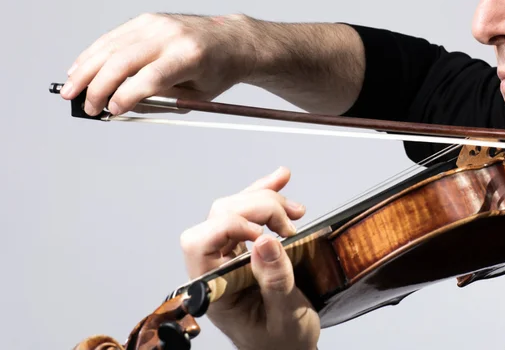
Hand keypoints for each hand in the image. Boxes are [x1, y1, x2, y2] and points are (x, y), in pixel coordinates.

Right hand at [59, 12, 254, 115]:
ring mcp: (158, 24)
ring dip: (87, 69)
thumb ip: (160, 102)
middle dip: (98, 86)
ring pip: (112, 46)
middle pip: (123, 61)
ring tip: (70, 90)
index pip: (150, 78)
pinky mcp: (148, 19)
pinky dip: (94, 53)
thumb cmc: (216, 72)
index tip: (111, 111)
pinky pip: (114, 37)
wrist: (232, 40)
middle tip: (85, 107)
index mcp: (190, 57)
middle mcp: (171, 36)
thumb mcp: (197, 96)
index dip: (126, 96)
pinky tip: (80, 68)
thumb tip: (118, 106)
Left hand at [180, 166, 318, 349]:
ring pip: (233, 207)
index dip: (230, 227)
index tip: (267, 235)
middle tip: (291, 225)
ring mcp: (228, 255)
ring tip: (295, 211)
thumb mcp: (284, 318)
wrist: (290, 349)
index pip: (200, 242)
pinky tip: (281, 180)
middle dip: (258, 210)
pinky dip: (264, 193)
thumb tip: (265, 242)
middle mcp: (215, 268)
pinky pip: (249, 211)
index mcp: (214, 289)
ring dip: (265, 200)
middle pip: (220, 215)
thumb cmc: (282, 343)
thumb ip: (274, 282)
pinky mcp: (246, 247)